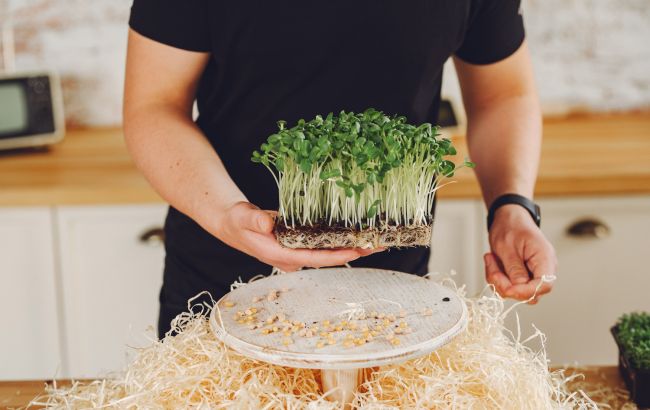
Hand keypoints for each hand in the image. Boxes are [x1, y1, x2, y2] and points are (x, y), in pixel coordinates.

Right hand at [210, 201, 382, 271]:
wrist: (233, 225)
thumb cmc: (237, 221)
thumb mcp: (242, 216)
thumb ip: (254, 220)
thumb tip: (268, 225)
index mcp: (281, 255)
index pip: (313, 258)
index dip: (336, 255)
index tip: (356, 250)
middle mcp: (293, 259)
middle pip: (327, 258)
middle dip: (353, 252)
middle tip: (378, 244)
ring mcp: (298, 254)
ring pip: (329, 253)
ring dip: (352, 247)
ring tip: (377, 240)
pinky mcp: (301, 246)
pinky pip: (325, 246)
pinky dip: (342, 241)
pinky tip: (358, 234)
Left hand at [485, 204, 556, 303]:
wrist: (508, 218)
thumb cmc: (511, 226)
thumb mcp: (507, 246)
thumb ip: (514, 269)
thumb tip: (518, 288)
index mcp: (545, 259)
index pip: (544, 285)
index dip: (525, 292)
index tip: (507, 287)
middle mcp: (542, 269)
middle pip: (530, 293)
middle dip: (507, 286)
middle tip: (492, 269)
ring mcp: (532, 273)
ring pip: (516, 292)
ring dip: (498, 280)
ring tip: (491, 260)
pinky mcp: (522, 276)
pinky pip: (509, 286)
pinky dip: (497, 278)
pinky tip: (492, 263)